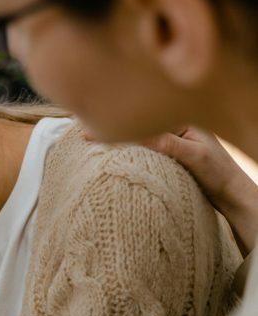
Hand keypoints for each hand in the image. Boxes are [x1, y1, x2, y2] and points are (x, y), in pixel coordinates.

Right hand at [100, 126, 257, 254]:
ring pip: (137, 138)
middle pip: (136, 126)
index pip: (141, 120)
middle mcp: (171, 129)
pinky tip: (110, 151)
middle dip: (111, 126)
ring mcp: (168, 143)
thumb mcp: (193, 156)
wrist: (232, 195)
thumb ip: (167, 143)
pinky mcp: (165, 157)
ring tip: (89, 138)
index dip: (115, 123)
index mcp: (179, 121)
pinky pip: (141, 149)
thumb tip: (138, 134)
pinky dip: (125, 149)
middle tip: (82, 132)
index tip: (88, 131)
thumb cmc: (219, 173)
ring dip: (116, 138)